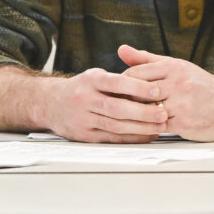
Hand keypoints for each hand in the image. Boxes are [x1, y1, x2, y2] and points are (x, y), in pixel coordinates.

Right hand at [36, 68, 168, 143]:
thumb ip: (117, 78)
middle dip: (142, 112)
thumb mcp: (95, 76)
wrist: (51, 104)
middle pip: (116, 108)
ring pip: (115, 125)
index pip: (115, 83)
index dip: (136, 87)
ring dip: (141, 127)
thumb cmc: (81, 88)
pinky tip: (147, 135)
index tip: (155, 90)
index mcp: (90, 81)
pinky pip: (112, 138)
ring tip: (159, 125)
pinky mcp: (85, 136)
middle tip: (162, 112)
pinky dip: (132, 138)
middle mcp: (85, 99)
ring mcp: (83, 119)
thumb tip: (148, 80)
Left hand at [117, 44, 213, 141]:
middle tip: (111, 106)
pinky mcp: (185, 122)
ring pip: (147, 111)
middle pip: (138, 92)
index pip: (135, 74)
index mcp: (172, 67)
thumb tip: (121, 49)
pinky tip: (141, 128)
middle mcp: (177, 83)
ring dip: (134, 116)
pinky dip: (148, 128)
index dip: (120, 84)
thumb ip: (145, 59)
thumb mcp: (174, 66)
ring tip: (122, 118)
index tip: (112, 90)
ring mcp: (182, 103)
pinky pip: (158, 126)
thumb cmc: (199, 84)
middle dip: (124, 100)